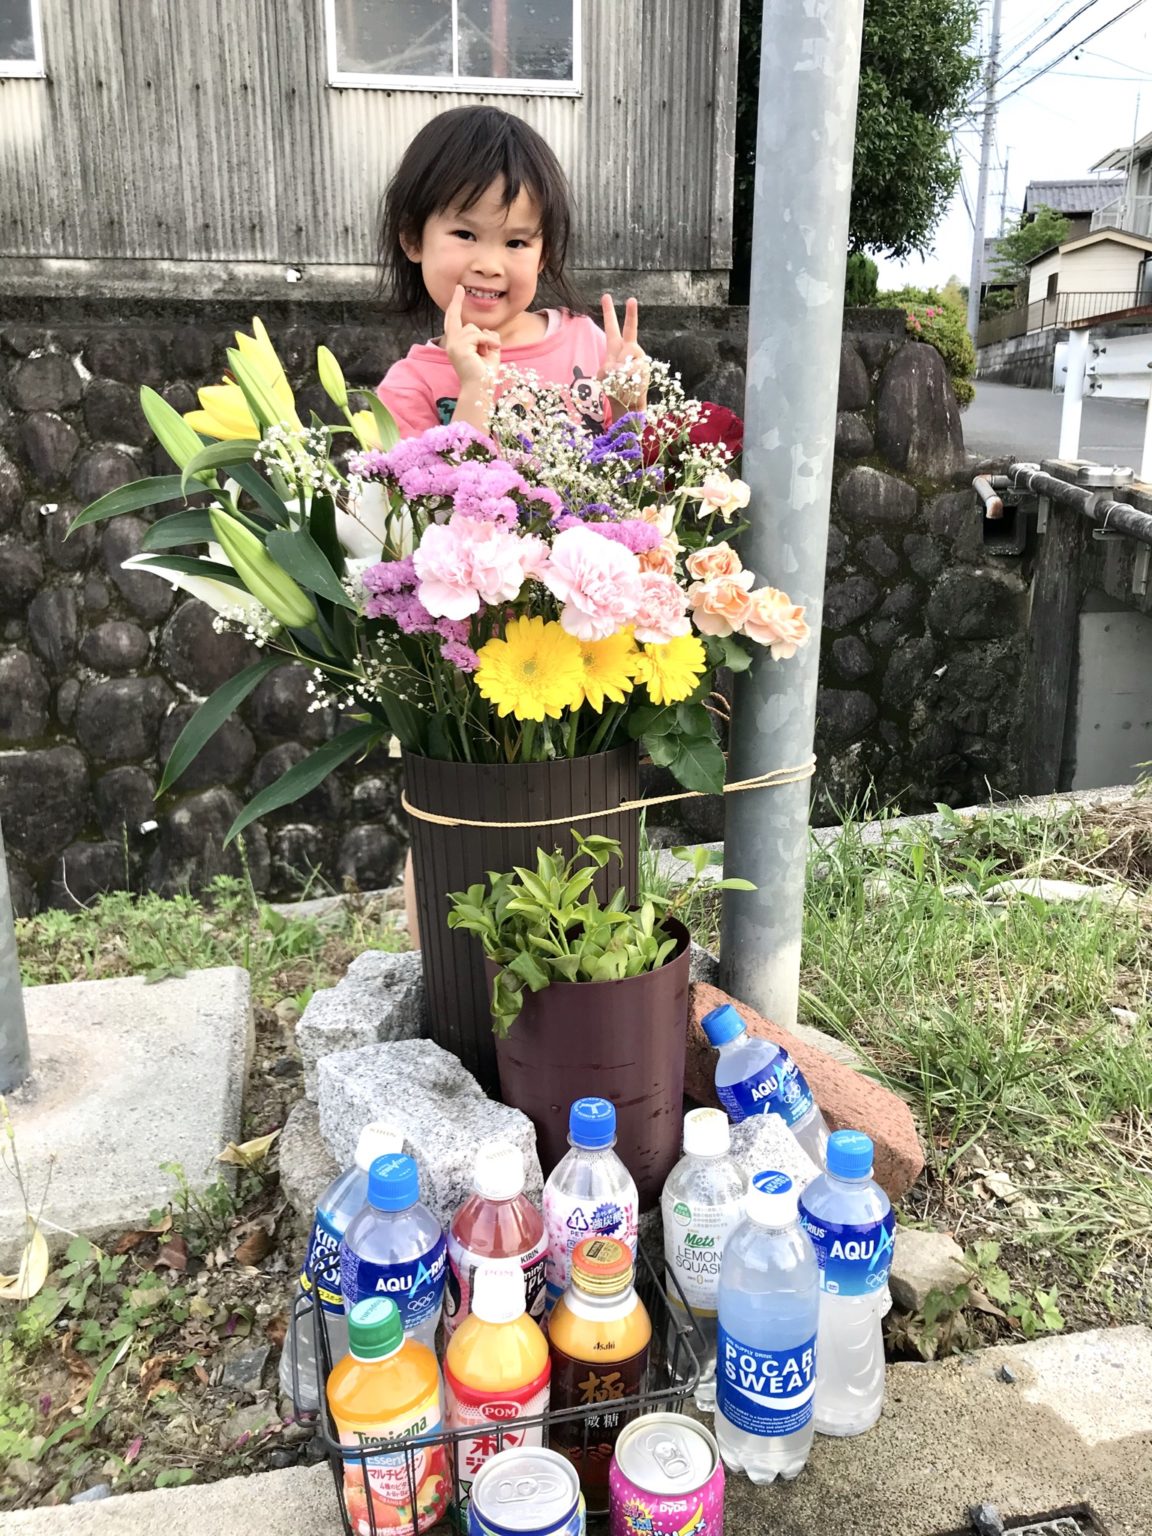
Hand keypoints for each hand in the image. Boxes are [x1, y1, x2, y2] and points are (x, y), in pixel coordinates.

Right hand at [444, 284, 500, 430]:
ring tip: (489, 352)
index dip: (455, 306)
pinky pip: (478, 335)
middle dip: (456, 302)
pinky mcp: (459, 347)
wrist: (481, 388)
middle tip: (459, 287)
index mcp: (456, 345)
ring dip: (485, 339)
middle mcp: (451, 344)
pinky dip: (488, 342)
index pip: (454, 322)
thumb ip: (488, 338)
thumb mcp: (489, 351)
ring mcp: (453, 345)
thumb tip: (489, 330)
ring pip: (473, 329)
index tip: (458, 291)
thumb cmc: (485, 373)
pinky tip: (492, 351)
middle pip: (457, 320)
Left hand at [599, 293, 649, 414]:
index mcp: (616, 348)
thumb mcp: (604, 376)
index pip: (612, 328)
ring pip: (630, 352)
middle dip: (631, 314)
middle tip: (631, 299)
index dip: (609, 312)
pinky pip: (634, 366)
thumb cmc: (614, 389)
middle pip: (630, 330)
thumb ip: (609, 367)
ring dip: (622, 364)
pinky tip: (628, 381)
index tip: (606, 296)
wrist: (627, 404)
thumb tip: (620, 366)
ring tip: (621, 377)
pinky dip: (628, 374)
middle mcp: (629, 350)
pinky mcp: (644, 368)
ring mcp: (638, 358)